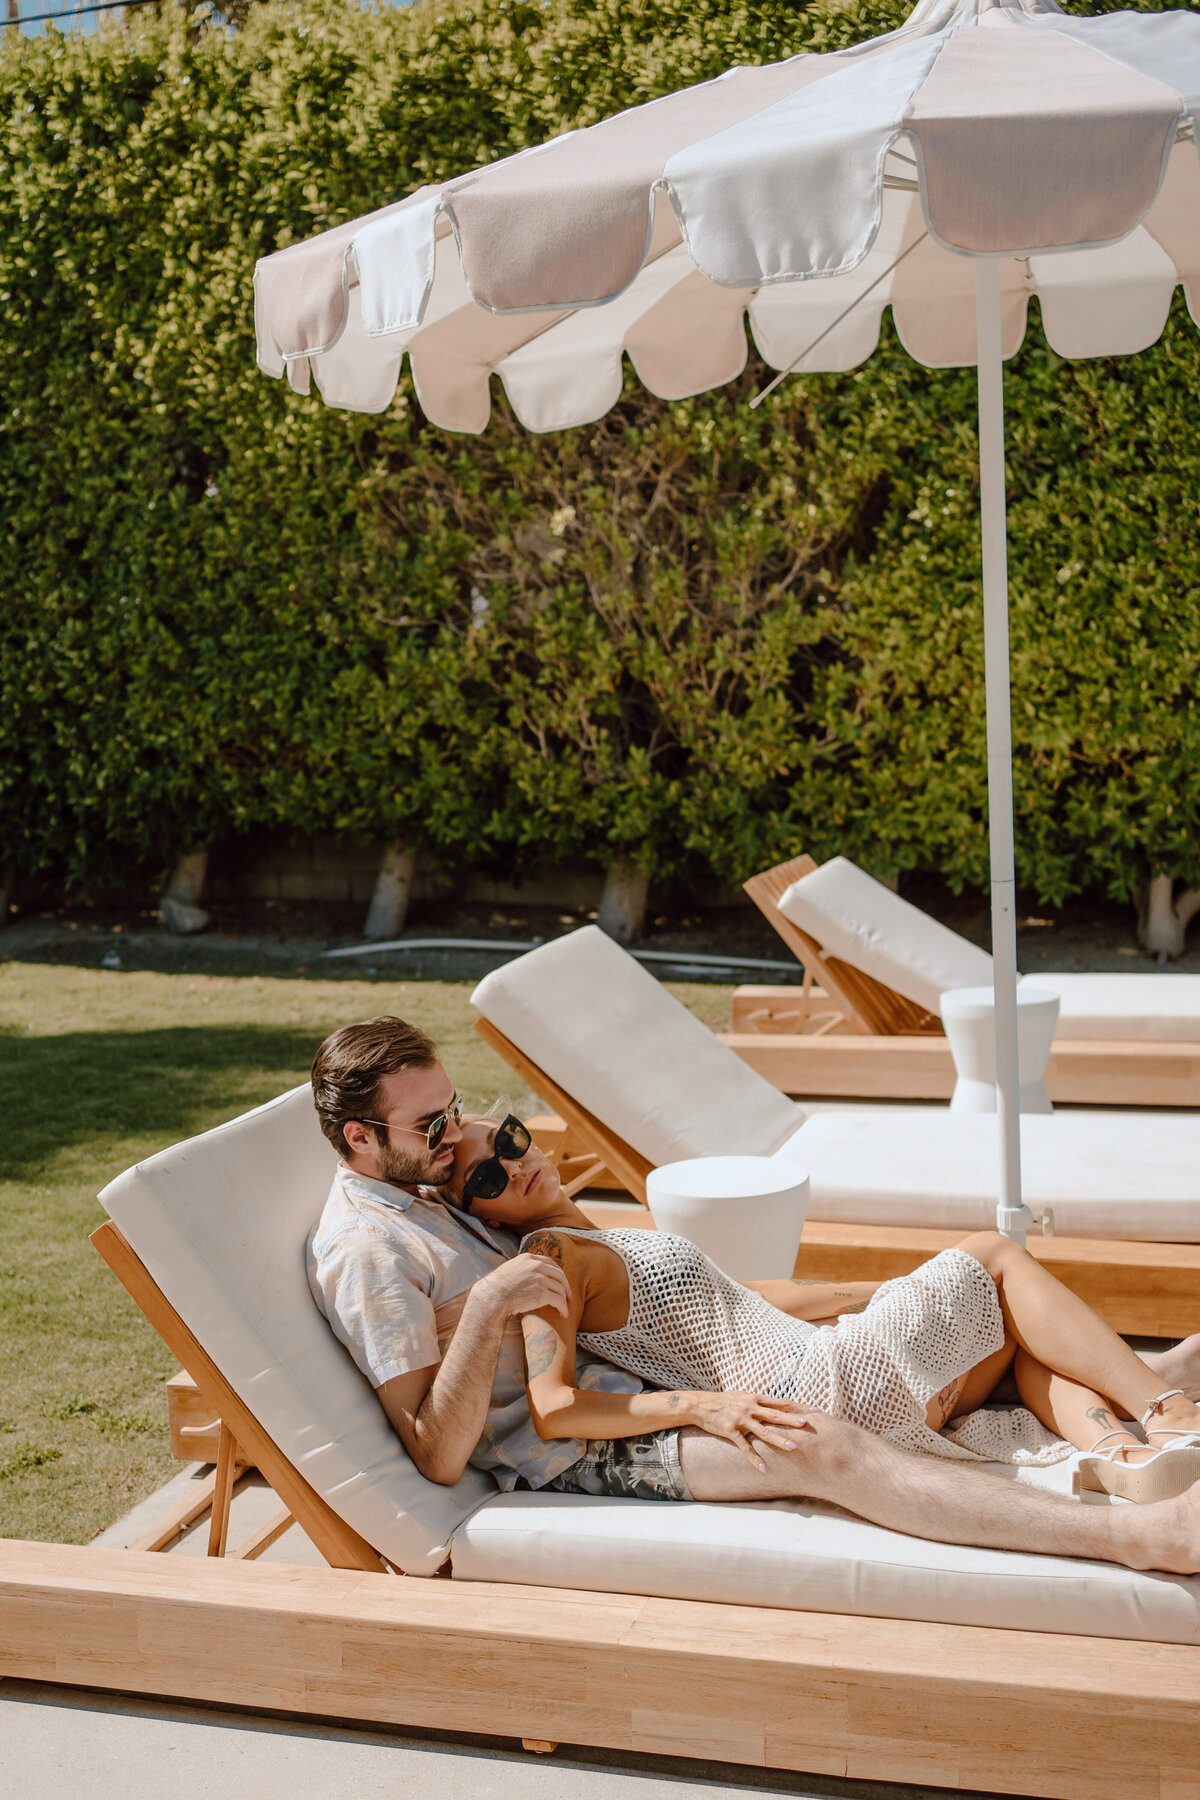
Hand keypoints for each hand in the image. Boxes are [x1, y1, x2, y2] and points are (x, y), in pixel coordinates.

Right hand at [474, 1252, 571, 1319]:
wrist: (492, 1297)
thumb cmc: (496, 1287)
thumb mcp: (509, 1269)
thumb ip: (521, 1268)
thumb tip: (525, 1274)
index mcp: (528, 1258)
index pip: (549, 1262)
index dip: (558, 1272)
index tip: (561, 1281)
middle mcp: (536, 1266)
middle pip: (559, 1274)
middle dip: (566, 1286)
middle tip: (569, 1296)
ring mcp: (540, 1279)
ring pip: (560, 1289)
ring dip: (564, 1300)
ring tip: (565, 1308)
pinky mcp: (542, 1293)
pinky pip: (559, 1300)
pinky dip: (563, 1308)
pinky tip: (563, 1314)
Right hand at [686, 1391, 811, 1472]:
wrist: (700, 1405)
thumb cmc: (724, 1401)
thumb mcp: (744, 1396)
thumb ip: (760, 1402)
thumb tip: (779, 1405)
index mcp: (755, 1398)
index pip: (781, 1402)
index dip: (798, 1406)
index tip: (815, 1410)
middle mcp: (750, 1408)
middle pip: (775, 1415)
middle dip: (791, 1419)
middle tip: (807, 1423)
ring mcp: (741, 1420)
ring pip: (763, 1432)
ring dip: (779, 1439)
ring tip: (794, 1447)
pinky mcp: (731, 1431)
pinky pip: (745, 1447)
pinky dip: (755, 1459)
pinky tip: (764, 1469)